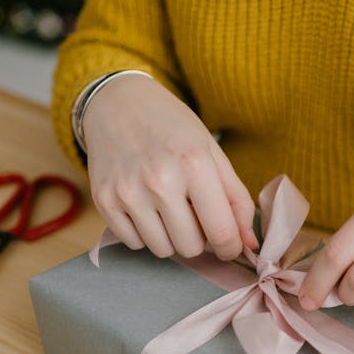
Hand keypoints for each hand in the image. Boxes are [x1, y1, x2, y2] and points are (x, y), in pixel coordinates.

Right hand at [81, 73, 257, 260]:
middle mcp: (159, 181)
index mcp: (194, 165)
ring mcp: (128, 192)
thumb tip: (249, 244)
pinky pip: (133, 243)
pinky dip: (143, 233)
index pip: (221, 233)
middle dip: (198, 238)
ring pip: (162, 250)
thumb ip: (235, 199)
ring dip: (170, 237)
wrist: (117, 103)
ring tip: (167, 207)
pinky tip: (144, 206)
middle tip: (192, 213)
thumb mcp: (211, 151)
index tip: (229, 246)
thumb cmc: (170, 126)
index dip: (230, 248)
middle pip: (191, 248)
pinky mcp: (104, 201)